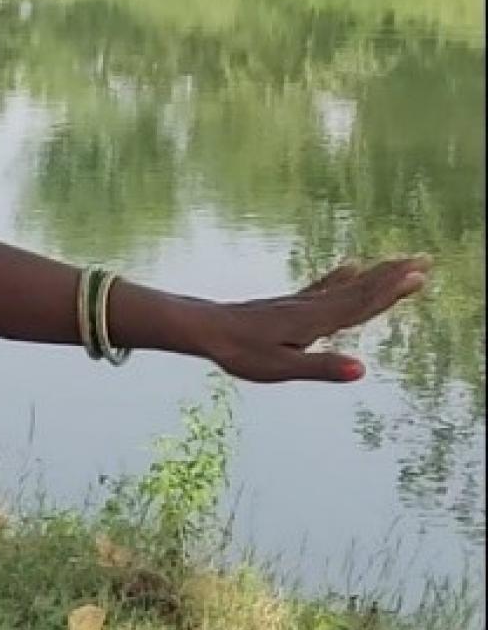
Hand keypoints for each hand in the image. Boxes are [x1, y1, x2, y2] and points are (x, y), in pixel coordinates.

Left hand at [199, 256, 430, 383]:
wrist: (204, 328)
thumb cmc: (240, 352)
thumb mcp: (281, 368)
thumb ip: (322, 367)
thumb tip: (362, 370)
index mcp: (316, 322)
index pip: (361, 305)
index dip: (391, 293)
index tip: (419, 276)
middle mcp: (312, 307)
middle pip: (360, 289)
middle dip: (393, 275)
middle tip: (425, 259)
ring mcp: (301, 303)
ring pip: (347, 285)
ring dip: (376, 273)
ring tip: (401, 259)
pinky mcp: (289, 304)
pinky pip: (323, 287)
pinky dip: (342, 276)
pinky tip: (353, 265)